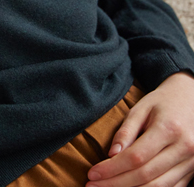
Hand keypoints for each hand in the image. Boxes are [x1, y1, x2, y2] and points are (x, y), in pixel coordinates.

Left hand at [86, 72, 193, 186]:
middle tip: (93, 186)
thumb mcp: (141, 108)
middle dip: (116, 184)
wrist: (190, 99)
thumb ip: (126, 131)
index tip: (92, 174)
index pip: (136, 157)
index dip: (112, 169)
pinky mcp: (192, 171)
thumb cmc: (162, 102)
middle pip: (146, 176)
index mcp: (168, 129)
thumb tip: (111, 155)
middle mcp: (183, 149)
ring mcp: (191, 163)